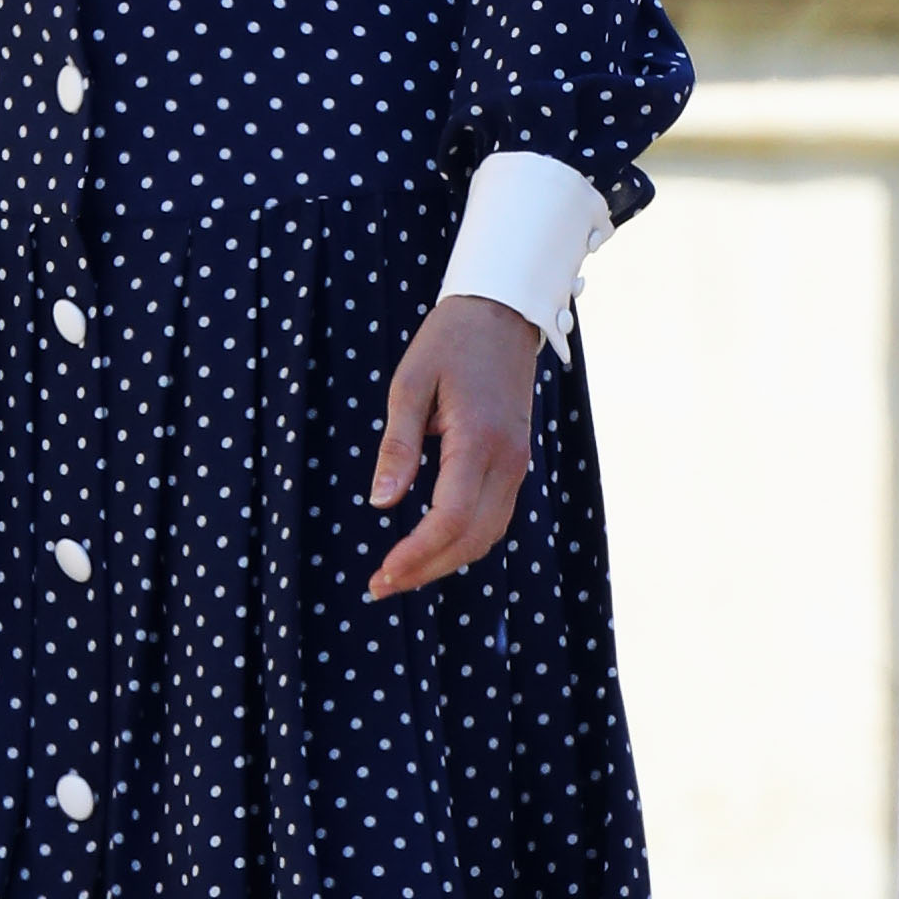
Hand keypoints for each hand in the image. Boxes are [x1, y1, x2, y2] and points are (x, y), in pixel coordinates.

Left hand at [368, 293, 542, 595]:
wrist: (503, 312)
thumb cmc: (450, 341)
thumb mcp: (409, 384)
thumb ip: (396, 445)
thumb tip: (380, 502)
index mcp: (478, 440)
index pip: (452, 518)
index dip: (417, 555)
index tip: (382, 574)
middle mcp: (507, 460)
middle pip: (473, 539)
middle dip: (426, 570)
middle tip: (380, 586)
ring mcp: (518, 463)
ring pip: (489, 535)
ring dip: (446, 561)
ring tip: (402, 573)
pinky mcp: (517, 462)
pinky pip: (495, 517)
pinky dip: (465, 541)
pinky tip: (434, 546)